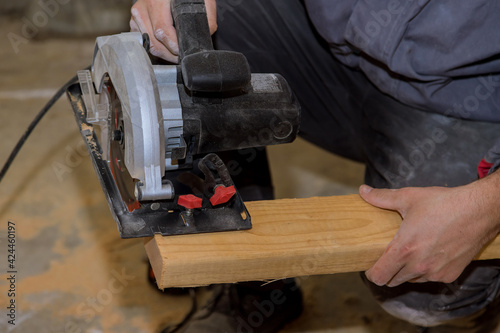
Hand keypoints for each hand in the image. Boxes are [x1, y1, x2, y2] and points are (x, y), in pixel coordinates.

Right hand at [130, 0, 217, 62]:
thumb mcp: (202, 1)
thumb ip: (206, 19)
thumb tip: (202, 41)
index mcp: (158, 0)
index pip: (162, 31)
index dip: (174, 46)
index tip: (184, 52)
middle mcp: (144, 7)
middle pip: (154, 42)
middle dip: (170, 54)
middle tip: (182, 57)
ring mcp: (137, 15)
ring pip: (149, 44)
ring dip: (163, 54)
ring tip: (176, 54)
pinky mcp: (135, 22)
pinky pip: (144, 42)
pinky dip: (156, 48)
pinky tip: (167, 48)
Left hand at [359, 172, 499, 286]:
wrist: (478, 210)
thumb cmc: (443, 203)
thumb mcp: (408, 198)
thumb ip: (382, 197)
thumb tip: (363, 191)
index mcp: (404, 249)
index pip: (379, 276)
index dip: (371, 273)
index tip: (370, 265)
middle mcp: (419, 265)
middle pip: (392, 281)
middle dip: (387, 271)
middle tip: (387, 256)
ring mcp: (435, 272)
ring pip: (411, 280)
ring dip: (406, 271)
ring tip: (409, 252)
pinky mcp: (450, 275)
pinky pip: (430, 278)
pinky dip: (425, 270)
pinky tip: (428, 253)